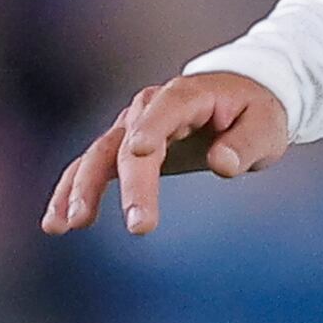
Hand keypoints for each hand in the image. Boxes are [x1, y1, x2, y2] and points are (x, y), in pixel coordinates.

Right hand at [45, 72, 289, 236]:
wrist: (239, 99)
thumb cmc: (257, 113)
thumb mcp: (266, 126)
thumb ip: (245, 144)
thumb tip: (222, 163)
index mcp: (185, 96)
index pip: (164, 111)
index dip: (150, 129)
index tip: (141, 152)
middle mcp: (148, 108)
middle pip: (129, 144)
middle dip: (131, 185)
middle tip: (139, 226)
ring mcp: (130, 127)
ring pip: (98, 156)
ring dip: (80, 189)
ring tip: (66, 225)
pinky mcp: (123, 148)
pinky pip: (91, 168)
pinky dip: (71, 192)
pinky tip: (56, 224)